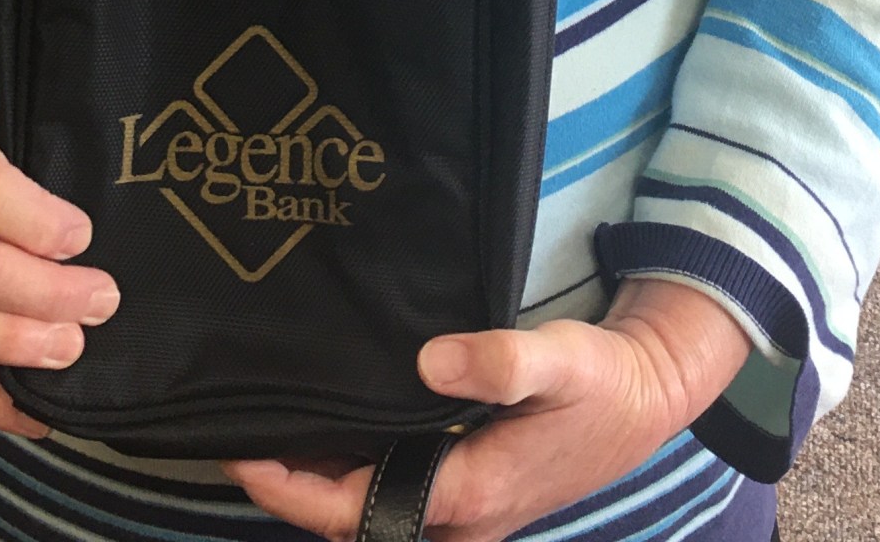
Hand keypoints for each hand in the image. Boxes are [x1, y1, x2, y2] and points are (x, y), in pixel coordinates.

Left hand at [222, 281, 751, 541]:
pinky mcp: (469, 488)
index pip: (355, 508)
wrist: (646, 395)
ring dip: (316, 482)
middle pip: (351, 519)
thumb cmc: (602, 380)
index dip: (291, 487)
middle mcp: (459, 517)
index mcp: (468, 493)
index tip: (240, 449)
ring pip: (371, 510)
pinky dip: (350, 471)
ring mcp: (464, 509)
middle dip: (289, 488)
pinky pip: (392, 492)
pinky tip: (328, 431)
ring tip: (265, 430)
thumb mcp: (560, 360)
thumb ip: (500, 362)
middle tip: (233, 434)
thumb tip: (431, 363)